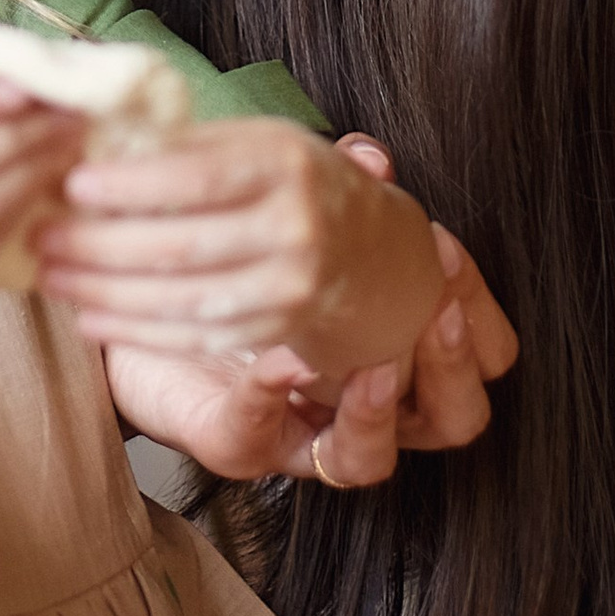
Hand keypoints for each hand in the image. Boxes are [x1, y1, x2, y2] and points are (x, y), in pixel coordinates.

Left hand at [35, 115, 446, 386]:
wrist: (365, 245)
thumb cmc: (287, 179)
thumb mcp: (254, 141)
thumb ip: (185, 144)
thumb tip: (92, 141)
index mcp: (284, 163)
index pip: (197, 177)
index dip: (130, 186)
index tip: (70, 183)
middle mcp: (294, 228)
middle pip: (182, 246)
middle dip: (99, 246)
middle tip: (41, 236)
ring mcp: (289, 286)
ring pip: (182, 299)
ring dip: (105, 292)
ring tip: (52, 276)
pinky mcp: (276, 330)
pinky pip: (195, 337)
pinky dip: (136, 330)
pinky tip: (91, 316)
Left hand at [103, 144, 517, 486]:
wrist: (138, 320)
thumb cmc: (231, 278)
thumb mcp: (285, 229)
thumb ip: (338, 196)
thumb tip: (372, 157)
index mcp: (391, 349)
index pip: (477, 350)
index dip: (476, 309)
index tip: (446, 251)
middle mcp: (360, 405)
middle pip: (454, 417)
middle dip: (453, 369)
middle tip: (437, 315)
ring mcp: (300, 434)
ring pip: (370, 458)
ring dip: (376, 413)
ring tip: (375, 365)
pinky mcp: (234, 442)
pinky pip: (260, 436)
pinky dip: (270, 400)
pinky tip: (274, 362)